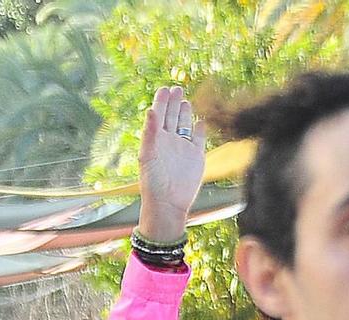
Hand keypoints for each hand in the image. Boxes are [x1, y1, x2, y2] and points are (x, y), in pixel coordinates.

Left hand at [134, 86, 205, 245]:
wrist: (169, 203)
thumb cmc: (153, 182)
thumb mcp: (148, 155)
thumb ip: (150, 132)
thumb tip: (150, 110)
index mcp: (155, 140)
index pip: (158, 116)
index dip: (161, 102)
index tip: (164, 89)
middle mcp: (169, 142)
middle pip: (171, 117)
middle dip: (173, 102)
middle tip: (176, 89)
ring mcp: (183, 148)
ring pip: (184, 125)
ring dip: (184, 112)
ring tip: (184, 100)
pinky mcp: (196, 155)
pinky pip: (199, 138)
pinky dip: (200, 128)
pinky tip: (200, 120)